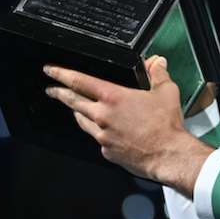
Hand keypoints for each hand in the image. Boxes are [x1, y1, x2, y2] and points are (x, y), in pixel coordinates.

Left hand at [45, 56, 213, 197]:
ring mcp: (102, 134)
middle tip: (51, 89)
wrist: (169, 155)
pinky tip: (101, 129)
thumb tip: (156, 63)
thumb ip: (157, 73)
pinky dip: (96, 130)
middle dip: (59, 93)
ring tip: (74, 107)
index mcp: (112, 97)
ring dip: (76, 111)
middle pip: (72, 101)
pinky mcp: (106, 150)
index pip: (79, 81)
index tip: (50, 70)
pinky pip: (96, 137)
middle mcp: (103, 115)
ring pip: (81, 120)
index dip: (61, 73)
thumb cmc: (166, 127)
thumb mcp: (165, 91)